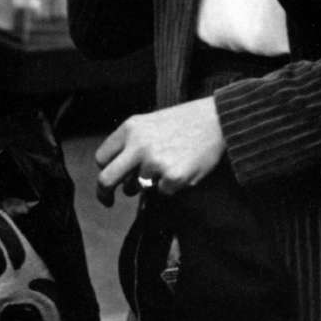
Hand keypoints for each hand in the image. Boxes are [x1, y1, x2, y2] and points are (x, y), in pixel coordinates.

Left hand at [94, 97, 224, 205]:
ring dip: (149, 183)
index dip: (105, 171)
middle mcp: (138, 145)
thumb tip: (118, 177)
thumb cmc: (184, 123)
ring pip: (138, 187)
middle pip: (106, 180)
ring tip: (169, 163)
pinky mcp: (172, 176)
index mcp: (130, 128)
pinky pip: (162, 192)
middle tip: (109, 201)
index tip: (107, 183)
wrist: (219, 119)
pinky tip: (183, 167)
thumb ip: (129, 144)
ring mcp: (155, 162)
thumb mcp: (149, 123)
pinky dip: (171, 185)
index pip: (101, 159)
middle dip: (104, 194)